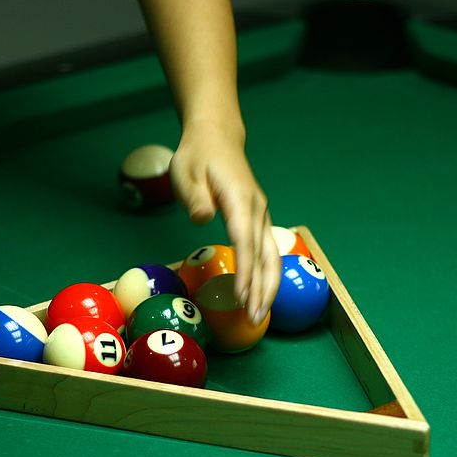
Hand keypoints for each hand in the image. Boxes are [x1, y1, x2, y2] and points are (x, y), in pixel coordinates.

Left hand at [170, 120, 279, 324]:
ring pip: (272, 257)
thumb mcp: (185, 171)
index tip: (240, 295)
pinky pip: (267, 252)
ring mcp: (261, 215)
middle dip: (262, 289)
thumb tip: (203, 218)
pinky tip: (259, 295)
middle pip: (266, 255)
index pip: (244, 240)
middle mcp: (257, 209)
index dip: (244, 270)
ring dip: (268, 288)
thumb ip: (194, 196)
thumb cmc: (197, 156)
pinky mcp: (258, 220)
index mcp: (240, 198)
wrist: (217, 138)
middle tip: (254, 318)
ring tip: (258, 315)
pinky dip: (266, 276)